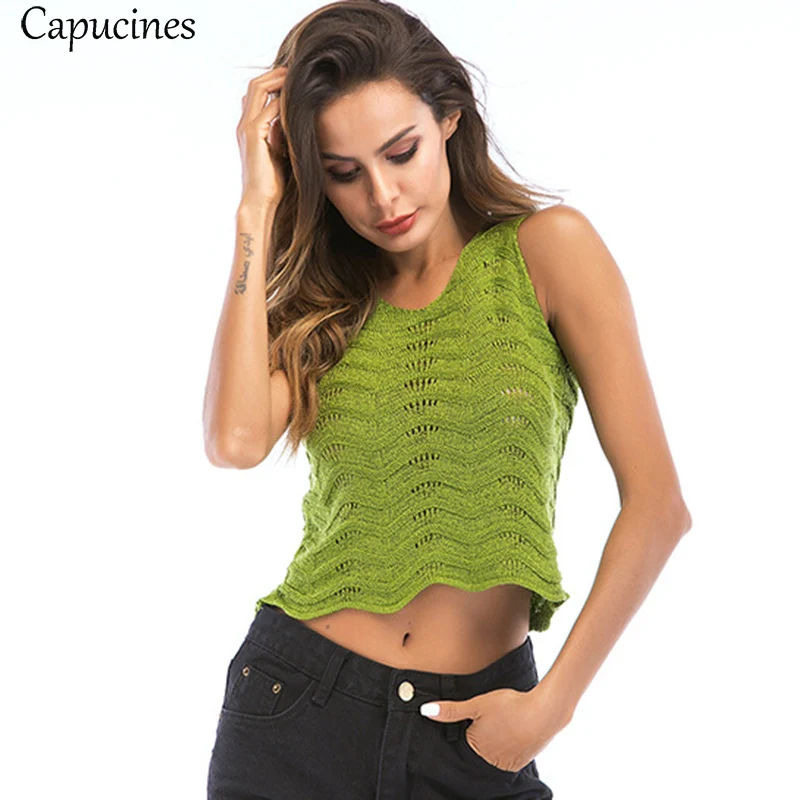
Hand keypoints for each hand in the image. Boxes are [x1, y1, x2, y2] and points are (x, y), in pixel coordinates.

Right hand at [237, 65, 289, 208]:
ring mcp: (246, 128)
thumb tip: (291, 122)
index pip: (256, 92)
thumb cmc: (271, 181)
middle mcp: (244, 123)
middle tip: (296, 70)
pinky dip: (282, 102)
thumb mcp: (279, 151)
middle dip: (276, 74)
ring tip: (296, 77)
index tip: (293, 78)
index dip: (273, 80)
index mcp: (248, 126)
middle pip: (255, 85)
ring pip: (258, 90)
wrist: (260, 200)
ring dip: (278, 80)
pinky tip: (296, 101)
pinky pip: (267, 111)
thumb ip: (280, 134)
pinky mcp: (253, 137)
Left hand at [419, 683, 568, 772]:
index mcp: (476, 749)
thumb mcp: (476, 704)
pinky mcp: (524, 759)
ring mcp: (509, 762)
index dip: (469, 726)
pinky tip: (515, 728)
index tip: (476, 718)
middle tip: (493, 719)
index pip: (464, 740)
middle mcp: (492, 761)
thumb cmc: (509, 706)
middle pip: (480, 747)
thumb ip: (451, 710)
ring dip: (497, 738)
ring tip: (504, 722)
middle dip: (482, 734)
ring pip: (496, 749)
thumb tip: (425, 711)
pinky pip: (511, 752)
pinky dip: (511, 741)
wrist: (544, 712)